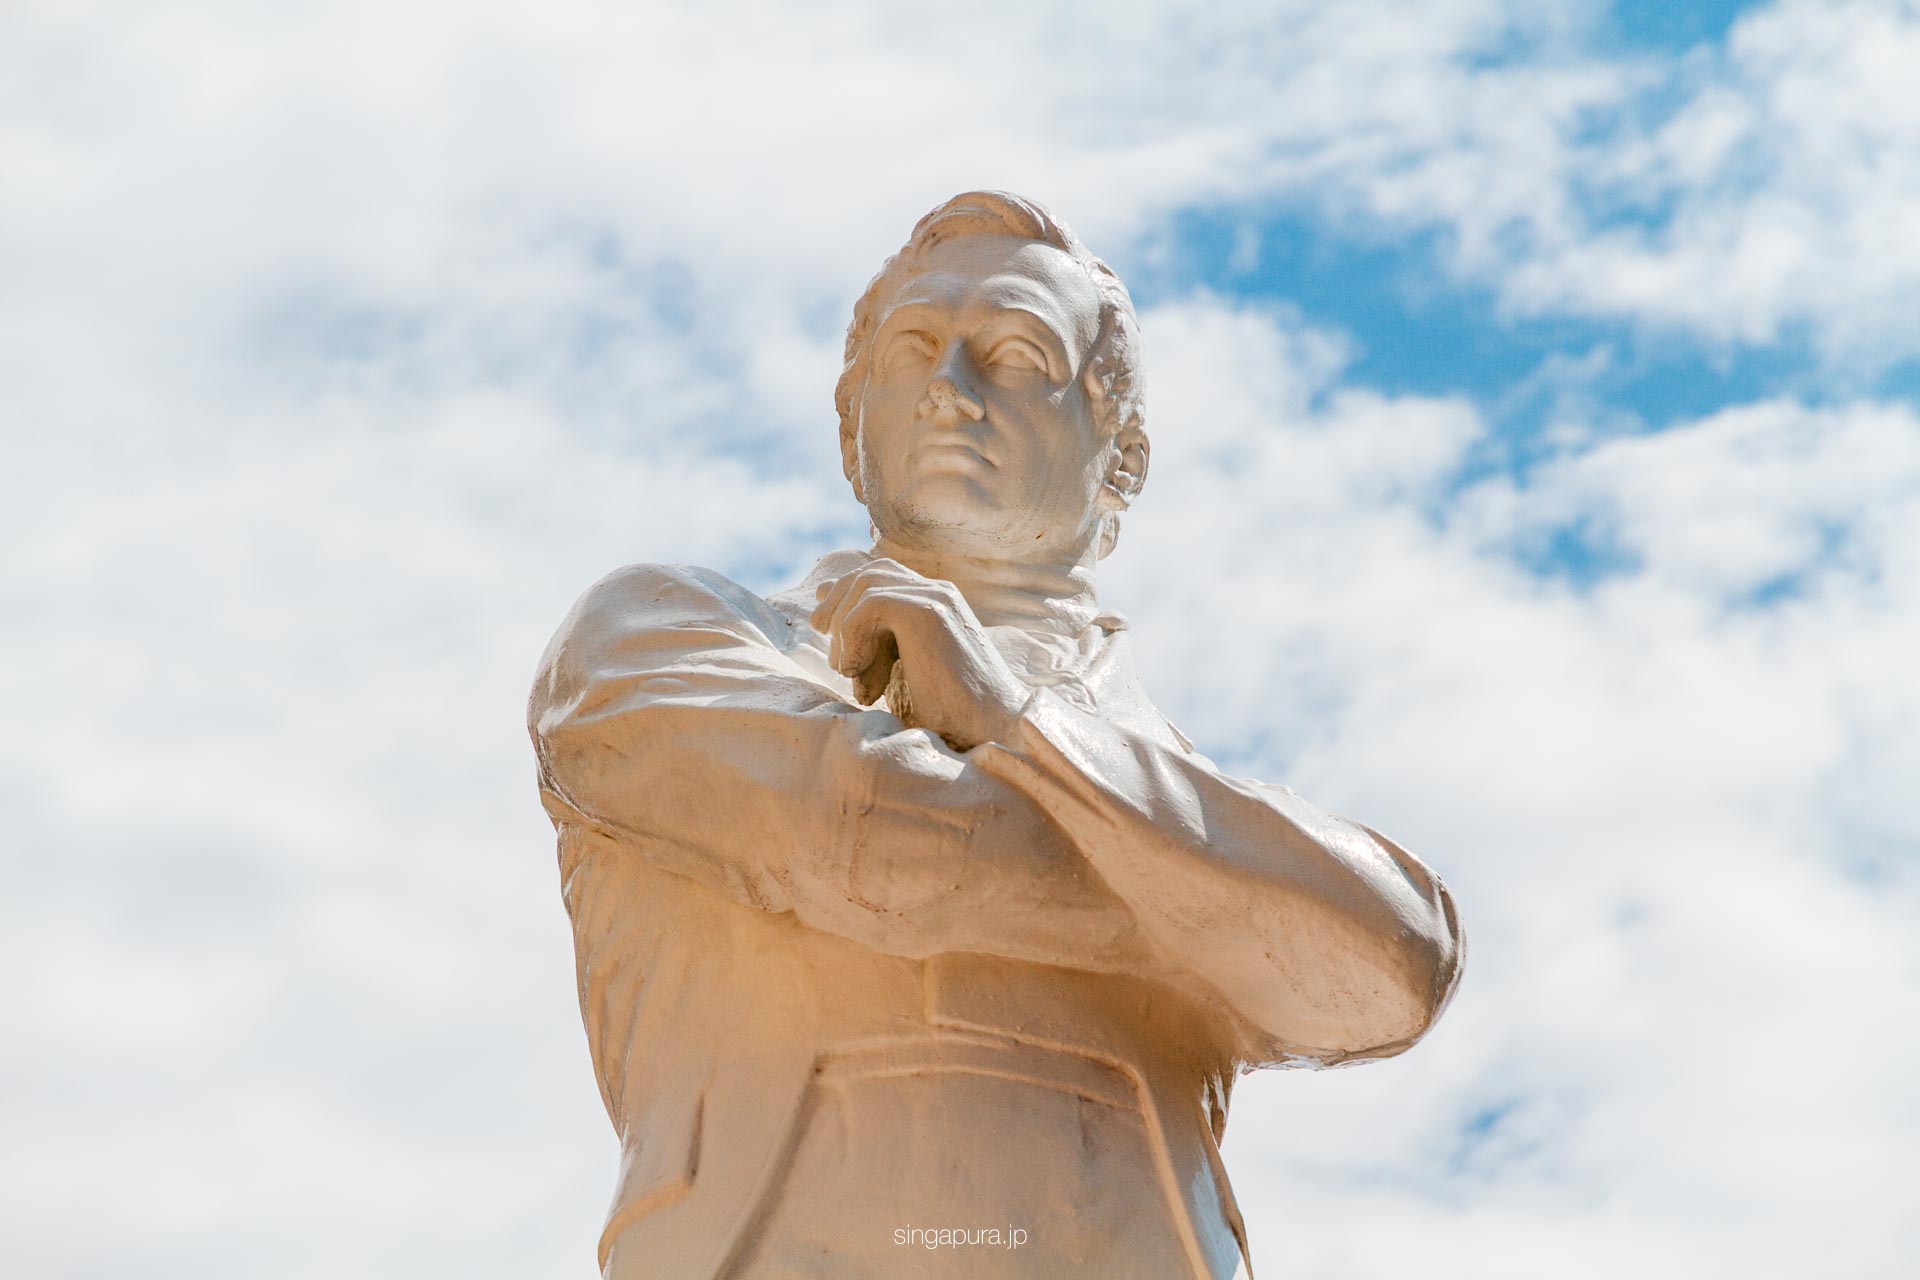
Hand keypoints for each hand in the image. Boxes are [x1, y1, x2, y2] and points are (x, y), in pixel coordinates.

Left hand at [810, 558, 1029, 750]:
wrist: (989, 734)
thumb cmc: (948, 717)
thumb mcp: (899, 675)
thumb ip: (873, 647)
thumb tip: (829, 625)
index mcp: (936, 605)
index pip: (882, 577)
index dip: (844, 592)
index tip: (822, 622)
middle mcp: (938, 594)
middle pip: (871, 573)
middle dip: (837, 603)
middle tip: (822, 637)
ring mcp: (937, 598)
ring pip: (866, 584)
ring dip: (844, 626)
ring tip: (847, 669)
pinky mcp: (929, 611)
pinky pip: (870, 604)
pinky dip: (852, 637)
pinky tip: (857, 671)